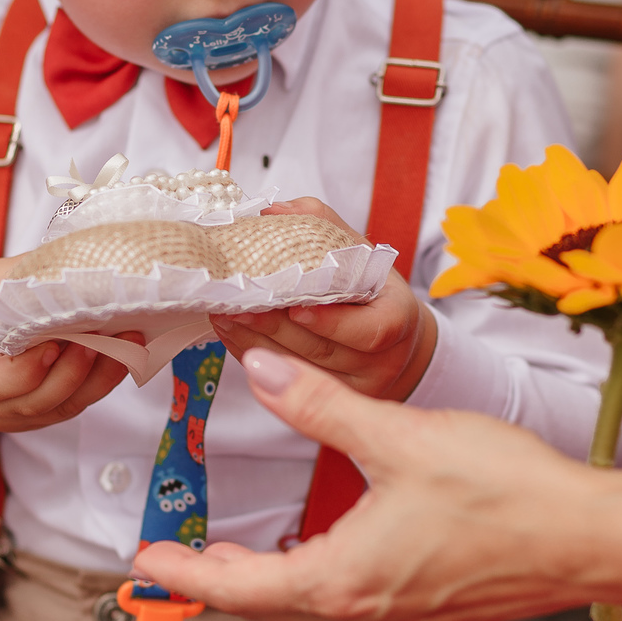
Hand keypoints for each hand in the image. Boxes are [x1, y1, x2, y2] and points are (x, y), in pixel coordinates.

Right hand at [0, 257, 140, 431]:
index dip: (27, 371)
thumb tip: (72, 257)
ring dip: (98, 377)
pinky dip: (99, 383)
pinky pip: (71, 406)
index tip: (54, 344)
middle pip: (35, 402)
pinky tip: (121, 356)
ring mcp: (12, 415)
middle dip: (75, 372)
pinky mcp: (37, 416)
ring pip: (60, 408)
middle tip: (105, 337)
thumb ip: (20, 277)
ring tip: (126, 343)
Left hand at [140, 349, 596, 620]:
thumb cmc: (503, 491)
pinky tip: (330, 559)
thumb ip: (318, 404)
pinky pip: (356, 610)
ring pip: (314, 608)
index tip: (144, 560)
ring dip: (273, 581)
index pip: (236, 587)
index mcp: (342, 581)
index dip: (183, 571)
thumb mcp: (397, 434)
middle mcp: (364, 619)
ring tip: (244, 556)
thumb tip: (256, 368)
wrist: (592, 540)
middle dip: (222, 576)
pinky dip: (322, 585)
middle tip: (184, 553)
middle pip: (270, 603)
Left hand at [212, 199, 436, 400]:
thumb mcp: (361, 251)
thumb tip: (272, 211)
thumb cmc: (371, 289)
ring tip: (223, 314)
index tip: (296, 307)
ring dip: (254, 342)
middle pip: (321, 350)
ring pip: (298, 371)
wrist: (393, 343)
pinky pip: (284, 387)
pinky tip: (230, 333)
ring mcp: (354, 390)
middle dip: (273, 327)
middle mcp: (381, 361)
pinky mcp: (329, 409)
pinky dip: (253, 356)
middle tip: (238, 303)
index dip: (331, 322)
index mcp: (397, 319)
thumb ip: (321, 225)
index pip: (370, 331)